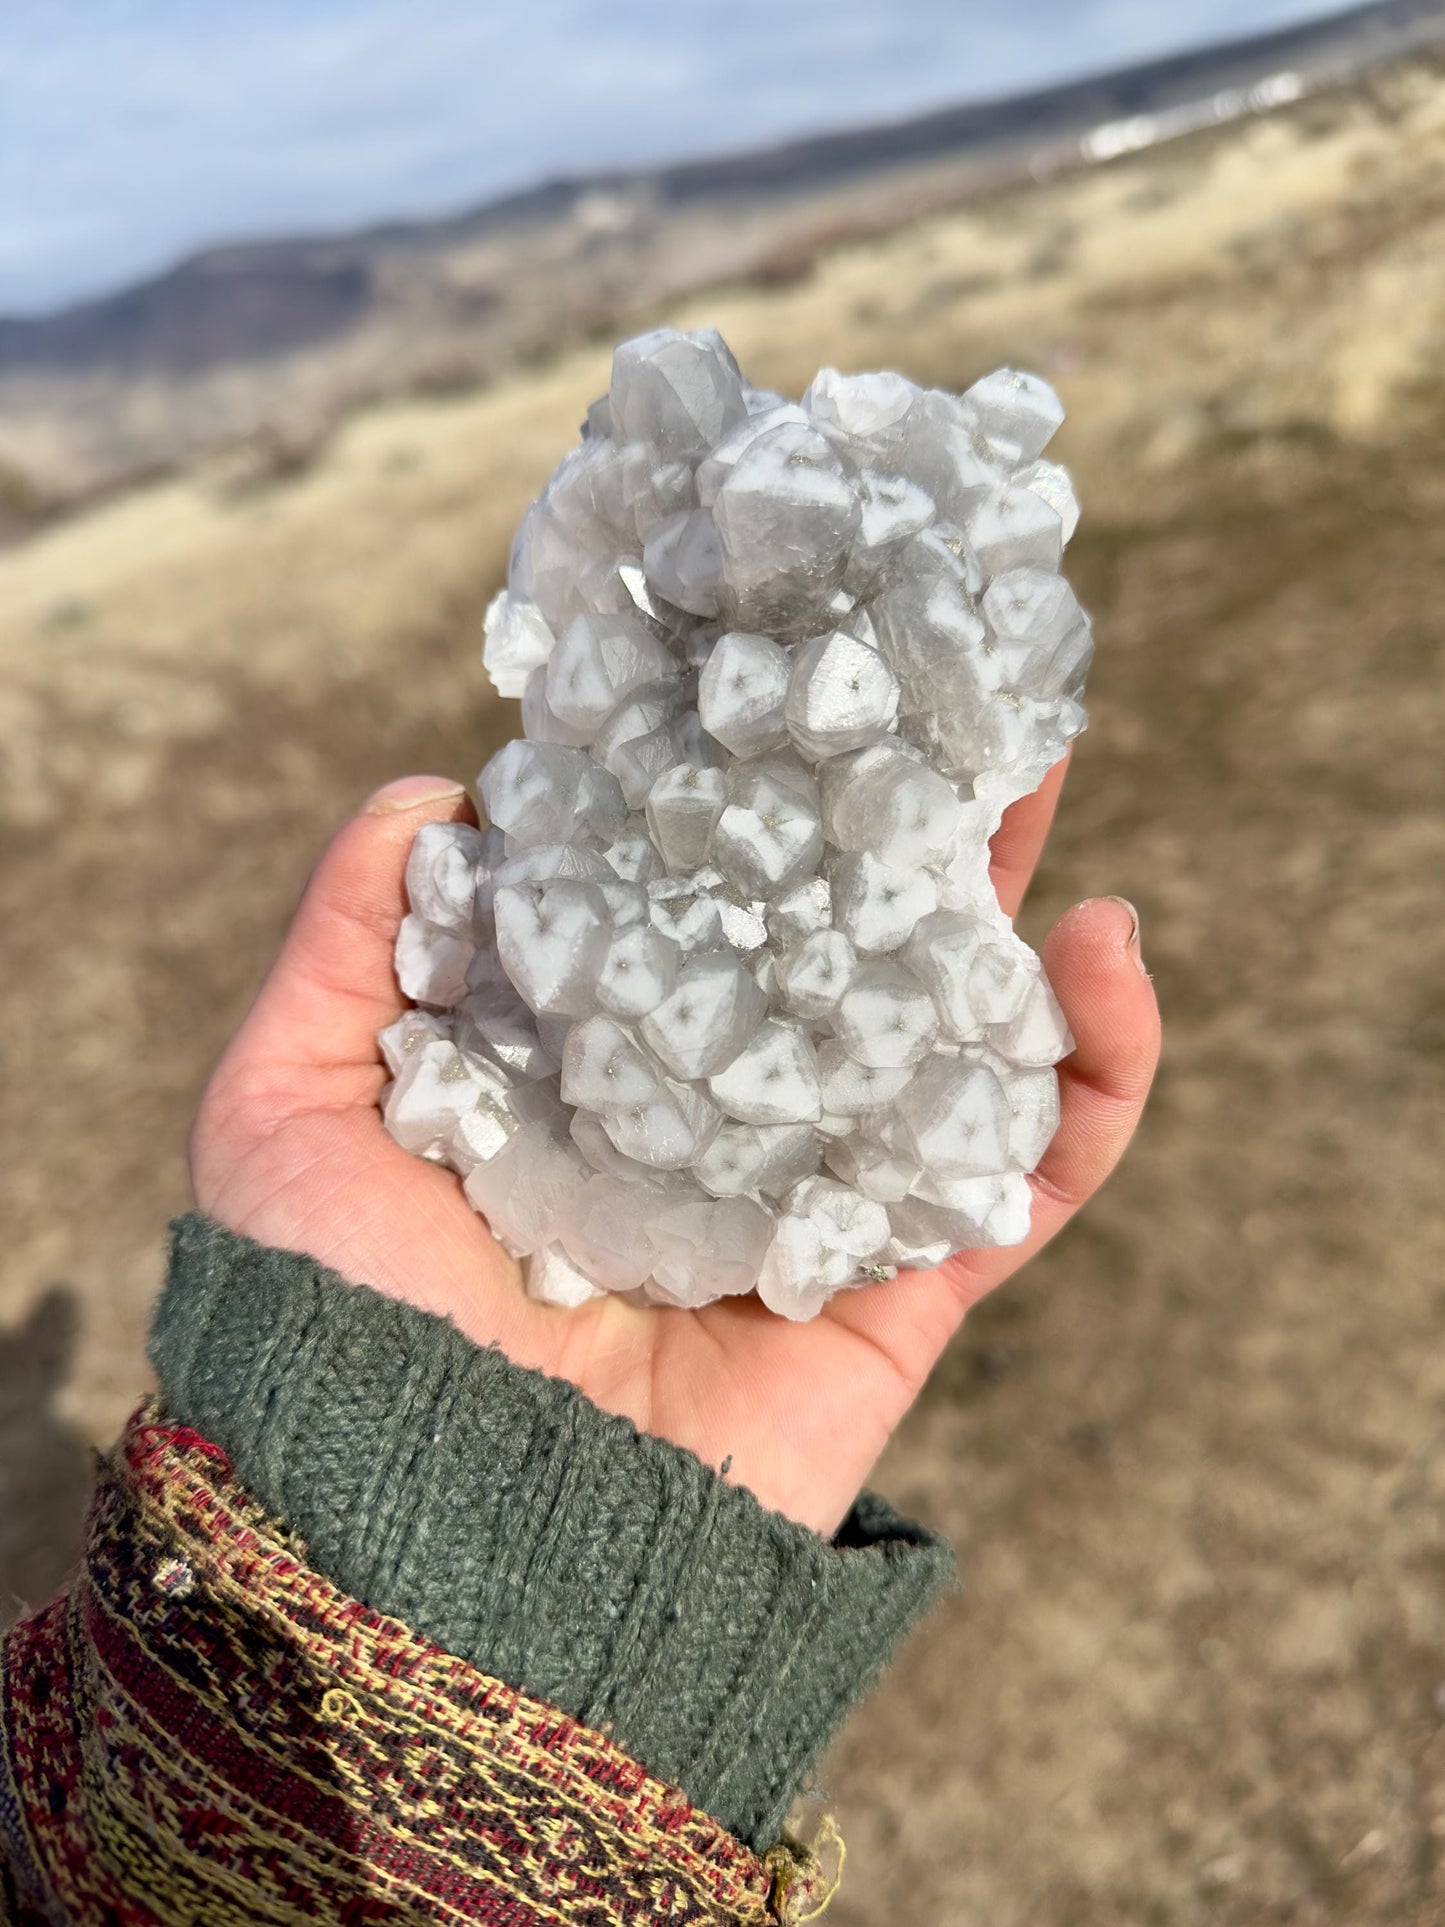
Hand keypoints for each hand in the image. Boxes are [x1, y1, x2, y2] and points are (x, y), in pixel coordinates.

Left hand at [191, 764, 1159, 1534]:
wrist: (423, 1554)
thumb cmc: (332, 1327)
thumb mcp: (287, 1105)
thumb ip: (347, 944)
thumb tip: (434, 792)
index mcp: (581, 1071)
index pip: (675, 902)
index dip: (724, 796)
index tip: (765, 682)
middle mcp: (705, 1123)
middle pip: (823, 945)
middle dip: (884, 824)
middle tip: (938, 694)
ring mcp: (812, 1202)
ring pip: (947, 1032)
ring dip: (1011, 906)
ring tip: (1041, 773)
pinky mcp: (900, 1293)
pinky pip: (1031, 1171)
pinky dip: (1097, 1071)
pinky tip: (1109, 953)